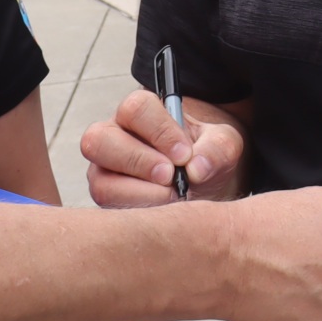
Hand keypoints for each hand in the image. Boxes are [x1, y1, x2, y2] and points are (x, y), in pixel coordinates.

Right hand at [81, 89, 245, 207]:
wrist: (202, 185)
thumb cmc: (204, 156)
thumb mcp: (222, 145)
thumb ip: (217, 148)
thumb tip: (196, 168)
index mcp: (140, 112)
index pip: (135, 108)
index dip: (159, 131)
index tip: (185, 155)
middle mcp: (113, 135)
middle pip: (99, 139)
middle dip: (139, 161)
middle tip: (171, 176)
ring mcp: (104, 169)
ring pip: (100, 180)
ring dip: (138, 193)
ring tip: (171, 197)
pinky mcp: (106, 199)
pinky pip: (108, 208)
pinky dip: (138, 211)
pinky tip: (163, 210)